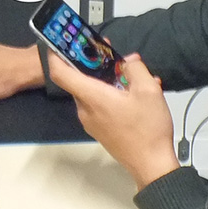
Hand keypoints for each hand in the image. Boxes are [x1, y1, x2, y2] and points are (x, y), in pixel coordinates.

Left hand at [49, 53, 179, 188]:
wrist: (152, 165)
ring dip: (106, 80)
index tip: (59, 43)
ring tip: (130, 76)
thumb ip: (135, 68)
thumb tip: (129, 61)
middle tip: (107, 52)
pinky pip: (98, 104)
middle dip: (92, 64)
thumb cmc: (148, 130)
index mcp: (93, 97)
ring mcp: (91, 121)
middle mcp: (86, 110)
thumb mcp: (149, 90)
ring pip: (90, 92)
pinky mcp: (99, 129)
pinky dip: (110, 94)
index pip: (61, 73)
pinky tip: (132, 94)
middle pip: (78, 80)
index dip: (56, 55)